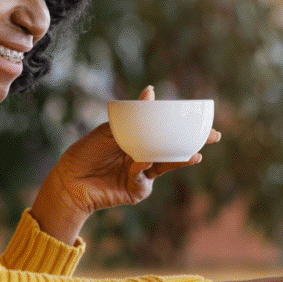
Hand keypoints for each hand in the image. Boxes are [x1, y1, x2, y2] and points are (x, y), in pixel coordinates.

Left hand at [30, 86, 220, 241]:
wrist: (69, 180)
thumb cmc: (87, 151)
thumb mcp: (111, 129)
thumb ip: (134, 116)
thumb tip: (152, 91)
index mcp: (139, 139)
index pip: (166, 130)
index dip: (184, 125)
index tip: (203, 118)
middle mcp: (145, 155)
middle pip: (173, 147)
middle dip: (194, 142)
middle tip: (213, 136)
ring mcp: (143, 174)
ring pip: (166, 163)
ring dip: (181, 158)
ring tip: (195, 155)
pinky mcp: (137, 190)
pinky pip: (145, 177)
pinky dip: (143, 167)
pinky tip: (139, 162)